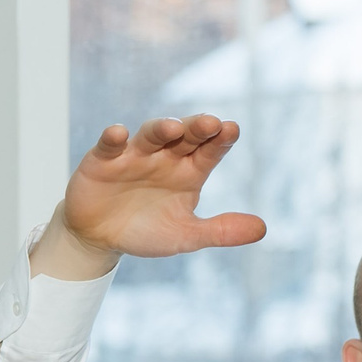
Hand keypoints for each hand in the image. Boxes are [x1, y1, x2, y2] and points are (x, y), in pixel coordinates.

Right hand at [33, 115, 266, 280]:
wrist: (100, 238)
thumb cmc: (146, 231)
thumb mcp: (186, 236)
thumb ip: (220, 231)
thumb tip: (262, 229)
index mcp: (189, 170)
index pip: (210, 150)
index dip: (221, 139)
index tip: (231, 129)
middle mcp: (165, 156)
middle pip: (185, 135)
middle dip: (197, 127)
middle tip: (211, 123)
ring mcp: (135, 155)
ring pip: (150, 134)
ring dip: (160, 128)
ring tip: (172, 128)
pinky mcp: (103, 159)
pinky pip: (109, 145)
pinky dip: (113, 138)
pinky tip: (118, 133)